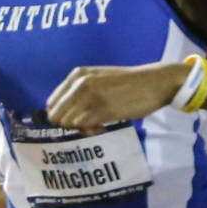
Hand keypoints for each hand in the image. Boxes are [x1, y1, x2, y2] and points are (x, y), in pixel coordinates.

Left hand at [45, 61, 181, 131]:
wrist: (154, 82)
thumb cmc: (128, 84)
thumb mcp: (98, 79)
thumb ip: (79, 91)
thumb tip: (62, 116)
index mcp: (77, 75)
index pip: (52, 103)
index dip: (61, 116)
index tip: (75, 120)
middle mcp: (79, 84)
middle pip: (56, 116)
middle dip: (68, 125)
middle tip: (86, 126)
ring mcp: (90, 96)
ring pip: (67, 124)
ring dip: (80, 130)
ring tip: (96, 126)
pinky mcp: (102, 109)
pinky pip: (83, 128)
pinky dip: (90, 132)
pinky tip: (102, 128)